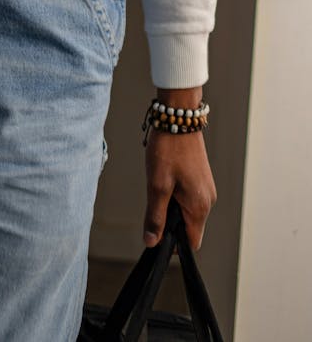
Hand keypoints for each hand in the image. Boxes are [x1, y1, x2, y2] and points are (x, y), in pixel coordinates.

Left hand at [144, 129, 216, 250]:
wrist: (178, 116)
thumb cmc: (169, 149)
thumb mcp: (157, 185)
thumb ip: (155, 216)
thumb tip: (152, 242)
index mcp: (200, 206)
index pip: (191, 242)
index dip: (173, 243)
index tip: (156, 232)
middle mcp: (208, 199)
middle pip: (188, 226)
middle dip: (170, 220)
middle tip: (154, 200)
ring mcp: (205, 188)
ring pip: (187, 210)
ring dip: (171, 205)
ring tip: (159, 183)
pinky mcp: (200, 178)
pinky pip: (188, 196)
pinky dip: (175, 193)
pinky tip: (165, 177)